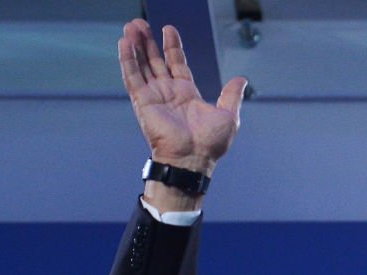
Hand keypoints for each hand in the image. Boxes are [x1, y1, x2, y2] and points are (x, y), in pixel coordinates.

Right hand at [119, 19, 246, 177]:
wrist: (194, 158)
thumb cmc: (211, 144)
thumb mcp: (228, 115)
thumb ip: (232, 95)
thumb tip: (242, 80)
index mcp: (187, 94)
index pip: (177, 64)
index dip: (172, 47)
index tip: (168, 30)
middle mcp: (169, 93)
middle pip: (155, 61)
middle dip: (149, 42)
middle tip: (141, 24)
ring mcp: (155, 97)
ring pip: (142, 65)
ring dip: (136, 46)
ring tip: (131, 26)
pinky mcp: (143, 102)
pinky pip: (132, 77)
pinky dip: (128, 60)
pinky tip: (124, 43)